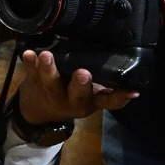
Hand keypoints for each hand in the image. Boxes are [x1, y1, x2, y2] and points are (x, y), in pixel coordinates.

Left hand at [14, 48, 137, 124]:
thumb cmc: (72, 96)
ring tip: (47, 56)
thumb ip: (108, 87)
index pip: (109, 102)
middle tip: (83, 73)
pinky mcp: (35, 82)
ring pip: (51, 81)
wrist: (38, 112)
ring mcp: (52, 91)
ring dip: (49, 69)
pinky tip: (28, 53)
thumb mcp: (92, 97)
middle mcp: (72, 99)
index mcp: (90, 101)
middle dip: (80, 84)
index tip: (131, 91)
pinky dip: (29, 62)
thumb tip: (135, 79)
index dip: (120, 97)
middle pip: (77, 94)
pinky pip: (31, 72)